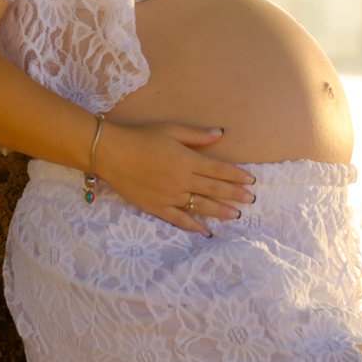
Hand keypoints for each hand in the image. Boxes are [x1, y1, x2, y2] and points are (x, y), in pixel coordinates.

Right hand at [94, 121, 255, 234]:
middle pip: (214, 189)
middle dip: (234, 194)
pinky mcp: (156, 207)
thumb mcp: (171, 130)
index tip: (250, 180)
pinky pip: (179, 220)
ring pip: (200, 206)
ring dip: (220, 211)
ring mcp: (169, 196)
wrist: (111, 154)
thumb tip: (220, 134)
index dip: (236, 175)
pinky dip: (193, 226)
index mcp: (186, 160)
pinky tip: (206, 231)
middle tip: (250, 199)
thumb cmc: (141, 137)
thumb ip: (197, 135)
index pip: (218, 170)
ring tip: (236, 214)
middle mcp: (181, 180)